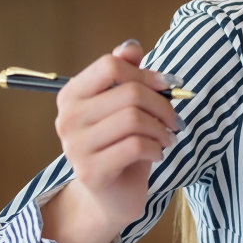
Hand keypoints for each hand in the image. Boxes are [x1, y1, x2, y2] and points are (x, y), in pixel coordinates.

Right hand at [40, 40, 179, 242]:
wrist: (111, 196)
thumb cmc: (120, 145)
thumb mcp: (124, 107)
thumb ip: (126, 75)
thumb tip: (131, 47)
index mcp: (72, 95)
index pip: (109, 66)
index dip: (145, 73)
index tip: (165, 85)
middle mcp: (67, 119)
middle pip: (128, 92)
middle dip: (162, 104)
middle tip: (174, 119)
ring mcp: (76, 146)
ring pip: (134, 119)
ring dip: (162, 128)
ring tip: (167, 137)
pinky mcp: (91, 172)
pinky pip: (136, 146)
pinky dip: (156, 148)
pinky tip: (157, 153)